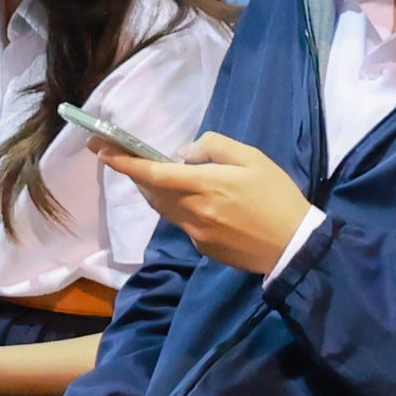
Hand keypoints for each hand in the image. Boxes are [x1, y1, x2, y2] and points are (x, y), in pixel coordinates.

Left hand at [97, 132, 308, 276]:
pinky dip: (177, 206)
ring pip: (163, 208)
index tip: (101, 150)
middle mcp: (193, 210)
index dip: (125, 162)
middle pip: (152, 191)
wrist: (294, 245)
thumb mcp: (253, 159)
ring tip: (151, 175)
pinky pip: (181, 222)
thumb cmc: (277, 196)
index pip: (154, 173)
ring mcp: (196, 232)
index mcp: (206, 185)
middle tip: (121, 156)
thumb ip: (216, 148)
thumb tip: (185, 154)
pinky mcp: (202, 247)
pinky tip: (192, 200)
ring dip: (152, 190)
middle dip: (134, 173)